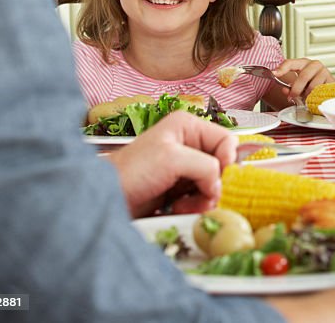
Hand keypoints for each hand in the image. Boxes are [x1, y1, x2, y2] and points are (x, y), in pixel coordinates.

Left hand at [106, 111, 235, 217]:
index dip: (228, 159)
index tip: (220, 177)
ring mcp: (184, 168)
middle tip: (205, 196)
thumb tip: (220, 184)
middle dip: (216, 183)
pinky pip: (202, 198)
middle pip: (222, 164)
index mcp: (188, 126)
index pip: (227, 139)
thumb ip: (205, 166)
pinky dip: (196, 206)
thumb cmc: (130, 171)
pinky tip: (180, 208)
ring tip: (186, 205)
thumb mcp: (172, 159)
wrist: (106, 199)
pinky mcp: (179, 189)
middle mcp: (189, 144)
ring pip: (214, 184)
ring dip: (205, 198)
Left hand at [272, 58, 334, 103]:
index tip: (274, 74)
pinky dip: (316, 97)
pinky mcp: (332, 81)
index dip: (282, 68)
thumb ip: (290, 88)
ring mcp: (325, 72)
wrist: (328, 89)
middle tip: (292, 96)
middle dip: (296, 89)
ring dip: (307, 95)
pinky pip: (321, 91)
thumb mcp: (298, 85)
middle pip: (303, 76)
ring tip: (306, 98)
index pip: (290, 63)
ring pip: (313, 85)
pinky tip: (314, 98)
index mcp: (304, 63)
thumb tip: (285, 90)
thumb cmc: (311, 85)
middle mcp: (315, 65)